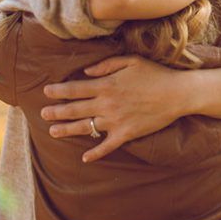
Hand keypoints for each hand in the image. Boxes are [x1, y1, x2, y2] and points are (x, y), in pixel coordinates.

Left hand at [40, 55, 191, 162]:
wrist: (177, 94)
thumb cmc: (155, 74)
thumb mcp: (131, 61)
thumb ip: (106, 65)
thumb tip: (86, 72)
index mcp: (106, 85)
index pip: (75, 89)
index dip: (58, 91)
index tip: (46, 92)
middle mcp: (107, 104)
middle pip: (75, 109)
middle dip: (56, 111)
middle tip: (43, 114)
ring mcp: (115, 121)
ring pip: (85, 127)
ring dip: (67, 130)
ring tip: (53, 132)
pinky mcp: (126, 134)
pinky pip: (107, 146)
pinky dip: (95, 153)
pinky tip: (85, 158)